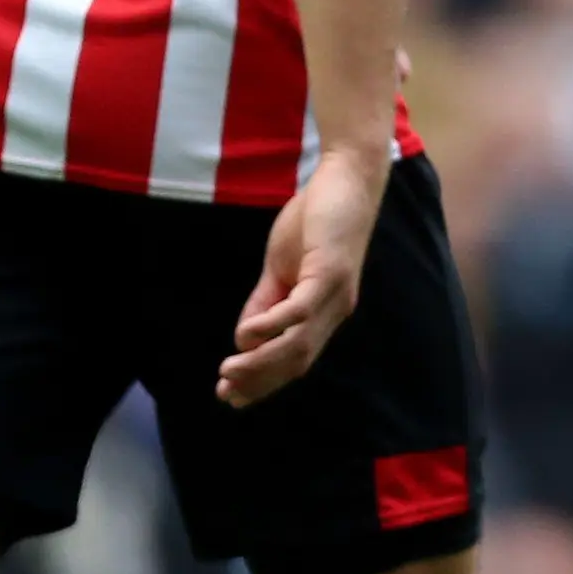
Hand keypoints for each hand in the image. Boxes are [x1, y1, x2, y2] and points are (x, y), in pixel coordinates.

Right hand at [221, 146, 386, 406]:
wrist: (347, 178)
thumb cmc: (316, 220)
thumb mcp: (283, 266)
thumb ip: (266, 300)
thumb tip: (243, 337)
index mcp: (325, 310)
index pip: (295, 358)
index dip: (263, 380)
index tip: (230, 395)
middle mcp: (336, 309)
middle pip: (297, 360)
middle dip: (259, 381)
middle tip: (225, 392)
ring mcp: (336, 292)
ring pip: (300, 343)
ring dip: (262, 362)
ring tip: (229, 370)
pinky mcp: (331, 271)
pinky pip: (301, 309)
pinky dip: (274, 325)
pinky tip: (249, 334)